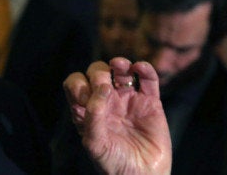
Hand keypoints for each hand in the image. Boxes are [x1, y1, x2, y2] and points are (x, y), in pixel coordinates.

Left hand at [63, 57, 171, 173]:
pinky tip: (139, 67)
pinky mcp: (150, 102)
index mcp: (88, 110)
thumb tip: (102, 88)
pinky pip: (148, 80)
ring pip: (121, 72)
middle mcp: (106, 102)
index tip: (85, 96)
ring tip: (119, 65)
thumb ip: (93, 116)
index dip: (78, 84)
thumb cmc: (113, 163)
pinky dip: (144, 69)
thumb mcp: (95, 143)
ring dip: (119, 63)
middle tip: (104, 87)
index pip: (76, 84)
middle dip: (98, 74)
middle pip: (98, 73)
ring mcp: (128, 100)